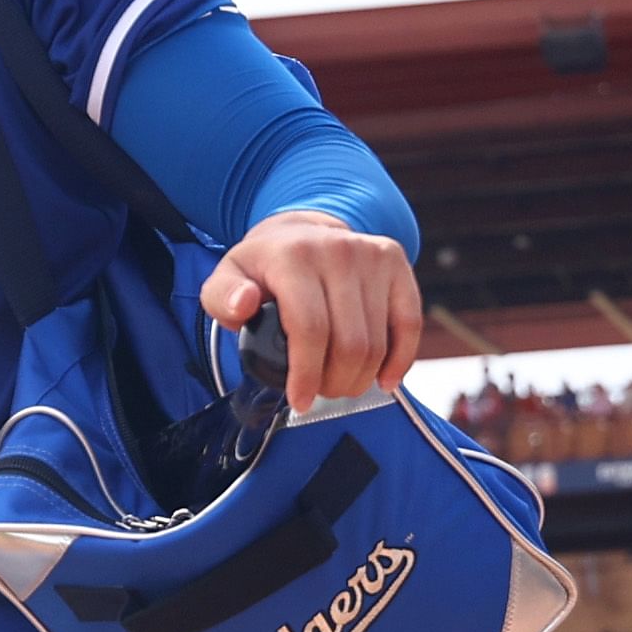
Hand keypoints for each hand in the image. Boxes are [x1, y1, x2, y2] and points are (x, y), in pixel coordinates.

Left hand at [205, 211, 420, 413]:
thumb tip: (243, 306)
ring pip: (378, 342)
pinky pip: (409, 323)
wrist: (303, 230)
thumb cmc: (264, 266)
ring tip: (340, 383)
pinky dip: (400, 360)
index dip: (307, 374)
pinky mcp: (395, 261)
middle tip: (320, 392)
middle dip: (334, 382)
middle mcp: (338, 251)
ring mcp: (371, 255)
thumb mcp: (227, 277)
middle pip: (349, 343)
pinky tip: (385, 379)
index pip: (310, 329)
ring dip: (360, 378)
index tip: (299, 401)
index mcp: (294, 257)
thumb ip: (222, 297)